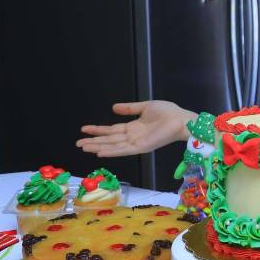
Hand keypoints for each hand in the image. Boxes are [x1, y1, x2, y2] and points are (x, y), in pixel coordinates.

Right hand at [76, 100, 190, 157]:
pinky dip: (111, 152)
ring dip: (97, 147)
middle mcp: (132, 137)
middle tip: (77, 143)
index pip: (111, 131)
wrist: (181, 119)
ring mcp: (136, 143)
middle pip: (109, 140)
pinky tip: (100, 153)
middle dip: (93, 142)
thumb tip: (113, 107)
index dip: (97, 130)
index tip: (83, 129)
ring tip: (83, 147)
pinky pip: (124, 150)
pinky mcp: (142, 147)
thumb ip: (129, 108)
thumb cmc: (168, 113)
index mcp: (133, 128)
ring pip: (113, 146)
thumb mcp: (144, 107)